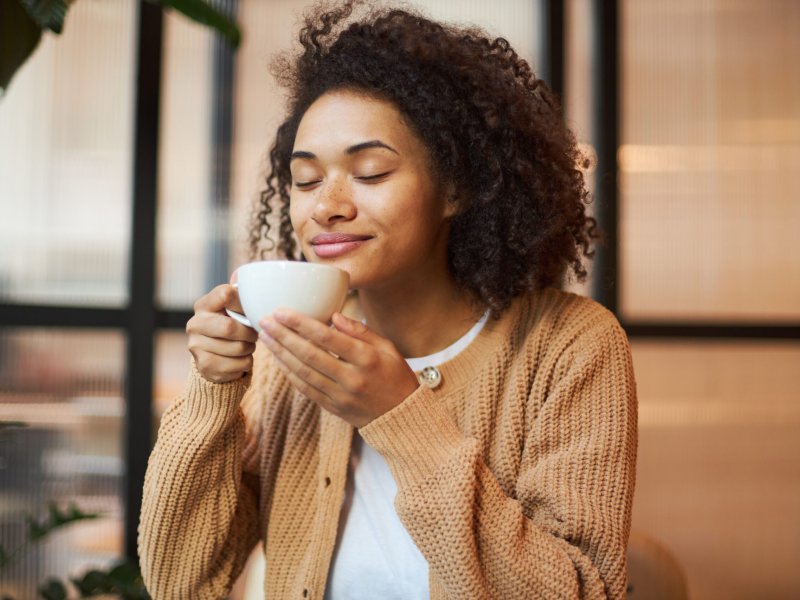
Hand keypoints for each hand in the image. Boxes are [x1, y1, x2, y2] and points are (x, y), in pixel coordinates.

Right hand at [187, 282, 258, 382]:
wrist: (215, 356)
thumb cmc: (231, 326)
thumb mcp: (233, 310)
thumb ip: (243, 299)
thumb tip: (263, 292)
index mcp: (203, 305)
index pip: (225, 294)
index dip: (243, 303)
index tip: (249, 311)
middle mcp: (194, 324)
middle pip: (230, 327)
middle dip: (249, 333)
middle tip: (253, 334)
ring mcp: (196, 346)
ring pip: (238, 348)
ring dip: (250, 348)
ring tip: (247, 346)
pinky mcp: (205, 366)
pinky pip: (239, 364)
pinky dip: (247, 362)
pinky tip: (240, 358)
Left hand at [259, 309, 419, 427]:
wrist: (402, 416)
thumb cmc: (396, 376)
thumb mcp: (387, 347)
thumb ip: (361, 331)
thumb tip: (334, 315)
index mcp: (366, 359)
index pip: (327, 338)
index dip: (301, 324)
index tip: (281, 312)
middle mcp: (351, 378)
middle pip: (309, 355)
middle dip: (283, 336)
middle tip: (265, 321)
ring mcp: (340, 396)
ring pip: (302, 373)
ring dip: (280, 354)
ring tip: (265, 337)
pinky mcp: (333, 408)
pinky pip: (305, 389)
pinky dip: (289, 373)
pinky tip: (278, 359)